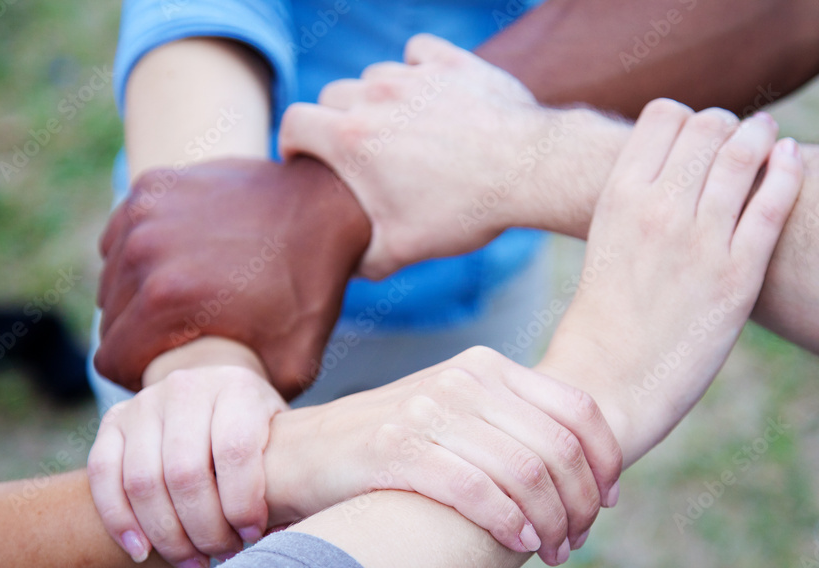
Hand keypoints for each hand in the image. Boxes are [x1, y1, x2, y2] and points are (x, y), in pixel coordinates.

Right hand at [87, 360, 285, 567]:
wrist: (216, 392)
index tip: (252, 535)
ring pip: (143, 481)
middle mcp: (187, 387)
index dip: (242, 503)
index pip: (235, 450)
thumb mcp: (281, 438)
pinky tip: (141, 552)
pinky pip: (104, 475)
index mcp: (237, 387)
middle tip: (222, 556)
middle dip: (204, 529)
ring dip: (167, 535)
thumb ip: (285, 476)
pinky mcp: (113, 420)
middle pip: (185, 473)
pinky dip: (119, 520)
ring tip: (193, 563)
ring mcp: (145, 402)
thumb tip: (279, 534)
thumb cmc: (257, 429)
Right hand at [95, 156, 370, 398]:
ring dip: (136, 296)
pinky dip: (140, 256)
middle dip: (138, 338)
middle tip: (180, 339)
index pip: (113, 360)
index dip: (138, 375)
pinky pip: (120, 238)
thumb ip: (244, 406)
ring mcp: (143, 213)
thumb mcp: (292, 365)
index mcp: (168, 300)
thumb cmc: (308, 289)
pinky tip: (179, 264)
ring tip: (183, 302)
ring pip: (110, 279)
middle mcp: (144, 253)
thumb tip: (220, 436)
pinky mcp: (151, 187)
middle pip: (109, 320)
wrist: (324, 208)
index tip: (168, 372)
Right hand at [263, 346, 621, 565]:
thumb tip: (581, 469)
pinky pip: (477, 492)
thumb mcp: (458, 415)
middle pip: (558, 447)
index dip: (606, 460)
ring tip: (551, 551)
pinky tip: (518, 543)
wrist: (301, 451)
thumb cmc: (392, 443)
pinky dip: (508, 523)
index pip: (577, 408)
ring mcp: (430, 410)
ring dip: (550, 523)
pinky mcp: (398, 448)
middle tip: (576, 540)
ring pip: (525, 473)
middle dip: (580, 504)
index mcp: (488, 367)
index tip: (608, 500)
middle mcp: (464, 379)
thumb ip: (510, 425)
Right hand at [280, 34, 608, 278]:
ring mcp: (414, 75)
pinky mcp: (452, 62)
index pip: (293, 123)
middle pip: (330, 97)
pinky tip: (427, 92)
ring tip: (397, 129)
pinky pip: (417, 51)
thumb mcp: (404, 249)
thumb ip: (364, 260)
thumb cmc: (463, 211)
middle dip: (333, 123)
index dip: (291, 143)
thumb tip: (348, 266)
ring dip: (375, 98)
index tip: (304, 160)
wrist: (528, 171)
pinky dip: (415, 68)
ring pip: (372, 76)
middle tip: (356, 153)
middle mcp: (375, 96)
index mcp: (352, 138)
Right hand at [539, 100, 804, 464]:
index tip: (694, 140)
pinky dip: (788, 170)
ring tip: (766, 138)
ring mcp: (701, 240)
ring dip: (759, 137)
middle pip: (707, 126)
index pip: (663, 114)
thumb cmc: (602, 320)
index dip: (685, 118)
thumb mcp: (604, 241)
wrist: (605, 385)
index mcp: (617, 197)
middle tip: (733, 141)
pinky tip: (791, 159)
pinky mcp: (738, 275)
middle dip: (724, 126)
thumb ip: (635, 201)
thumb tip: (673, 170)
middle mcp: (659, 208)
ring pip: (743, 153)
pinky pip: (774, 203)